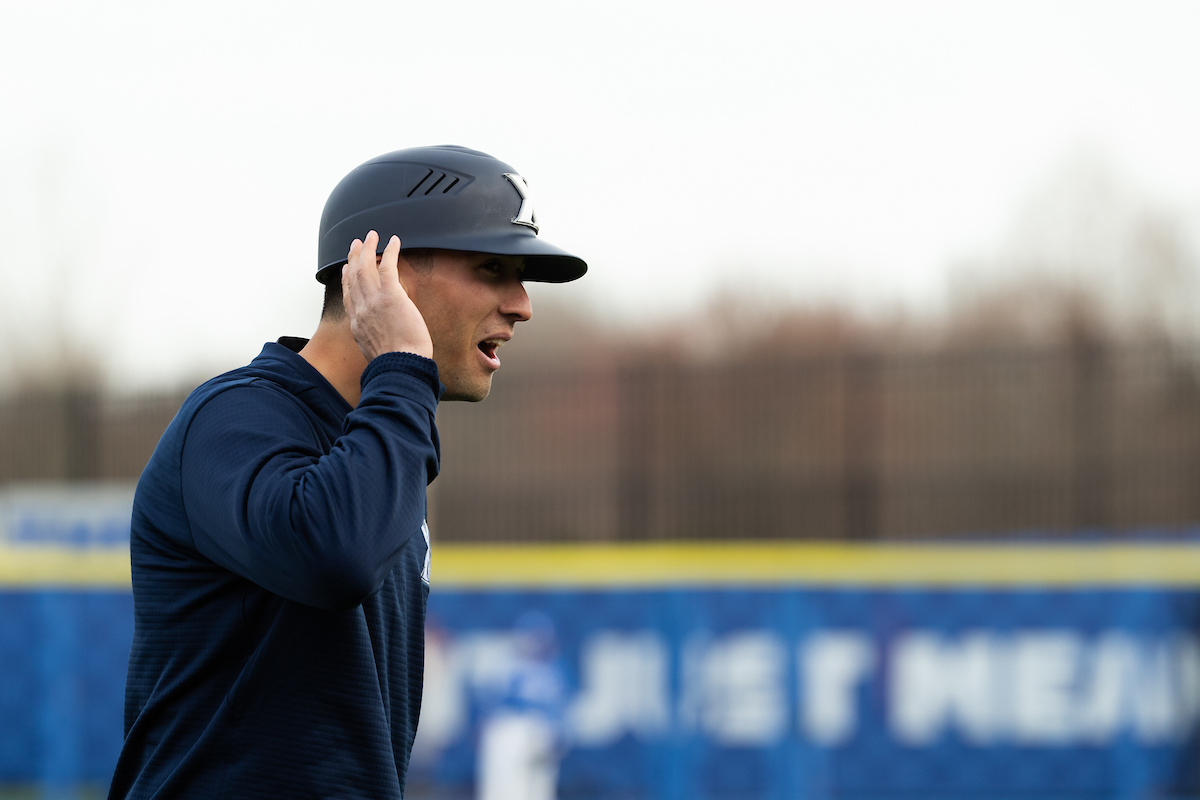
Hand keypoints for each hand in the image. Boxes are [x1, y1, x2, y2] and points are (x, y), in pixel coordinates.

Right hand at [342, 231, 433, 361]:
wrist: (401, 367)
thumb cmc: (396, 365)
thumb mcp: (375, 351)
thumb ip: (374, 337)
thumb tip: (382, 336)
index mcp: (357, 324)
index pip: (348, 295)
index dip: (346, 278)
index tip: (346, 267)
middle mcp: (361, 310)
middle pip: (353, 276)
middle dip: (354, 257)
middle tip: (357, 243)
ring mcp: (374, 302)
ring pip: (366, 268)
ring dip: (369, 249)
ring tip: (372, 236)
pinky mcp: (391, 296)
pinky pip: (388, 267)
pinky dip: (389, 252)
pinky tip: (393, 241)